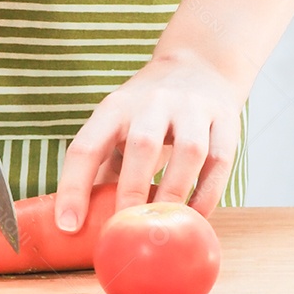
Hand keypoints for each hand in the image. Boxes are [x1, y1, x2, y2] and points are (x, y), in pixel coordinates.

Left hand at [54, 49, 247, 229]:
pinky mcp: (225, 120)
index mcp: (115, 108)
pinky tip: (195, 217)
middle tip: (123, 228)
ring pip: (188, 152)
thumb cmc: (147, 110)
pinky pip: (220, 161)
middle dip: (132, 191)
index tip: (67, 226)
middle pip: (142, 145)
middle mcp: (153, 103)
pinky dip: (207, 193)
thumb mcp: (116, 123)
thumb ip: (103, 166)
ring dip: (174, 193)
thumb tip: (81, 219)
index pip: (86, 146)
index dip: (73, 188)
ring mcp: (192, 109)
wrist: (200, 65)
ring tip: (162, 227)